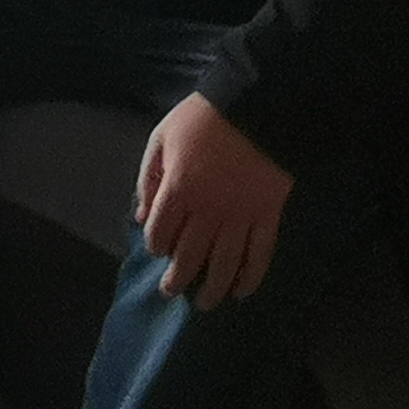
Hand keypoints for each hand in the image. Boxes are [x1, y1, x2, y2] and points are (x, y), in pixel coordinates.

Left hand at [131, 93, 296, 308]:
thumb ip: (148, 177)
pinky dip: (252, 276)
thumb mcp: (162, 138)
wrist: (258, 106)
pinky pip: (260, 253)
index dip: (156, 245)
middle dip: (178, 279)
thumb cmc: (204, 119)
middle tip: (172, 291)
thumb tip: (140, 216)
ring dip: (213, 288)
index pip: (160, 233)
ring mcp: (240, 216)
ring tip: (205, 303)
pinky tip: (243, 292)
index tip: (159, 248)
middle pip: (190, 256)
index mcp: (178, 190)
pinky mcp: (268, 216)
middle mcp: (207, 211)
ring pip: (224, 262)